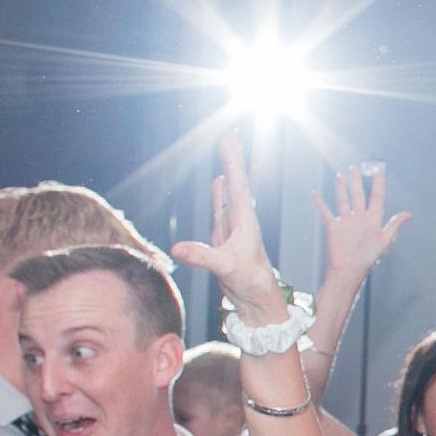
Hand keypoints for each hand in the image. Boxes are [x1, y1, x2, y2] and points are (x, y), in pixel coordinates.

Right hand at [171, 138, 290, 322]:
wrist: (257, 299)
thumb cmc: (249, 283)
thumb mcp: (225, 268)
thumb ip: (203, 257)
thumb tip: (177, 248)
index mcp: (245, 221)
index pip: (238, 185)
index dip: (232, 162)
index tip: (229, 140)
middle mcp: (241, 221)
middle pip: (236, 183)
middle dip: (233, 159)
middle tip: (230, 136)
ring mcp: (234, 228)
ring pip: (230, 193)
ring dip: (228, 172)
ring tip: (228, 151)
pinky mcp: (226, 238)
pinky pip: (222, 209)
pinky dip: (220, 194)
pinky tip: (219, 182)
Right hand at [316, 160, 409, 282]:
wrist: (348, 269)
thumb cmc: (367, 258)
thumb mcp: (384, 240)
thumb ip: (394, 225)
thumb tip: (409, 214)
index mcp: (373, 220)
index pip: (376, 197)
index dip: (378, 184)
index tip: (379, 171)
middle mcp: (359, 218)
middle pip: (358, 195)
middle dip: (356, 181)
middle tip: (355, 168)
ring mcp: (346, 222)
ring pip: (343, 200)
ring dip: (341, 188)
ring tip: (341, 175)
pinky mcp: (334, 227)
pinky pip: (325, 211)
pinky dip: (319, 202)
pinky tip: (315, 193)